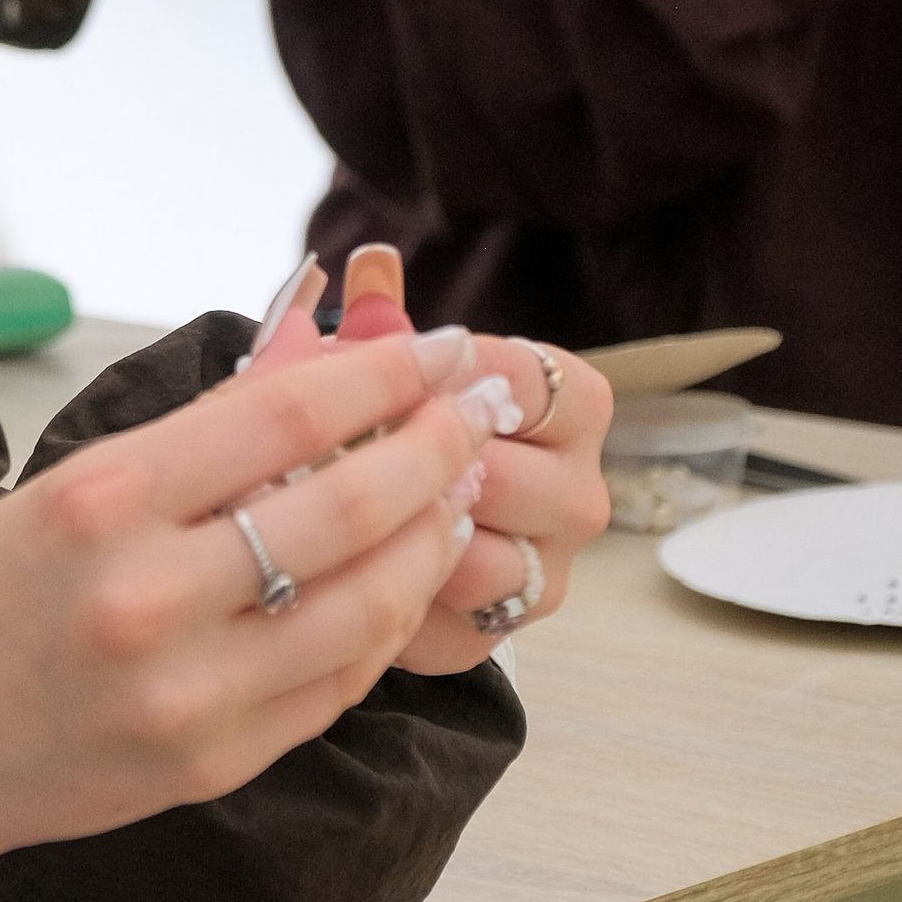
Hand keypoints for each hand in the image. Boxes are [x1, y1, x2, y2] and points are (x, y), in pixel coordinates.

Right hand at [0, 330, 506, 870]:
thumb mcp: (56, 492)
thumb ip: (188, 445)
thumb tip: (314, 371)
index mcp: (99, 502)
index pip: (284, 415)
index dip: (382, 374)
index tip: (436, 349)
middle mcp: (149, 596)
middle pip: (348, 505)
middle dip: (436, 446)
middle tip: (476, 408)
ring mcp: (189, 692)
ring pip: (366, 602)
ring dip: (431, 537)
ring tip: (456, 491)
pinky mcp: (213, 763)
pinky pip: (338, 682)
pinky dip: (384, 623)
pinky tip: (402, 580)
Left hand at [284, 246, 610, 671]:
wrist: (383, 515)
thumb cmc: (395, 418)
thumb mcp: (385, 361)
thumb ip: (379, 319)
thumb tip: (369, 266)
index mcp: (576, 405)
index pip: (524, 380)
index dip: (436, 376)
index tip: (364, 372)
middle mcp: (580, 493)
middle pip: (503, 477)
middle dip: (407, 461)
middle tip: (325, 446)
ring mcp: (546, 572)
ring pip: (477, 561)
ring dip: (394, 536)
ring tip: (321, 509)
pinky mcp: (494, 635)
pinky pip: (441, 625)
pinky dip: (381, 599)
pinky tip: (331, 570)